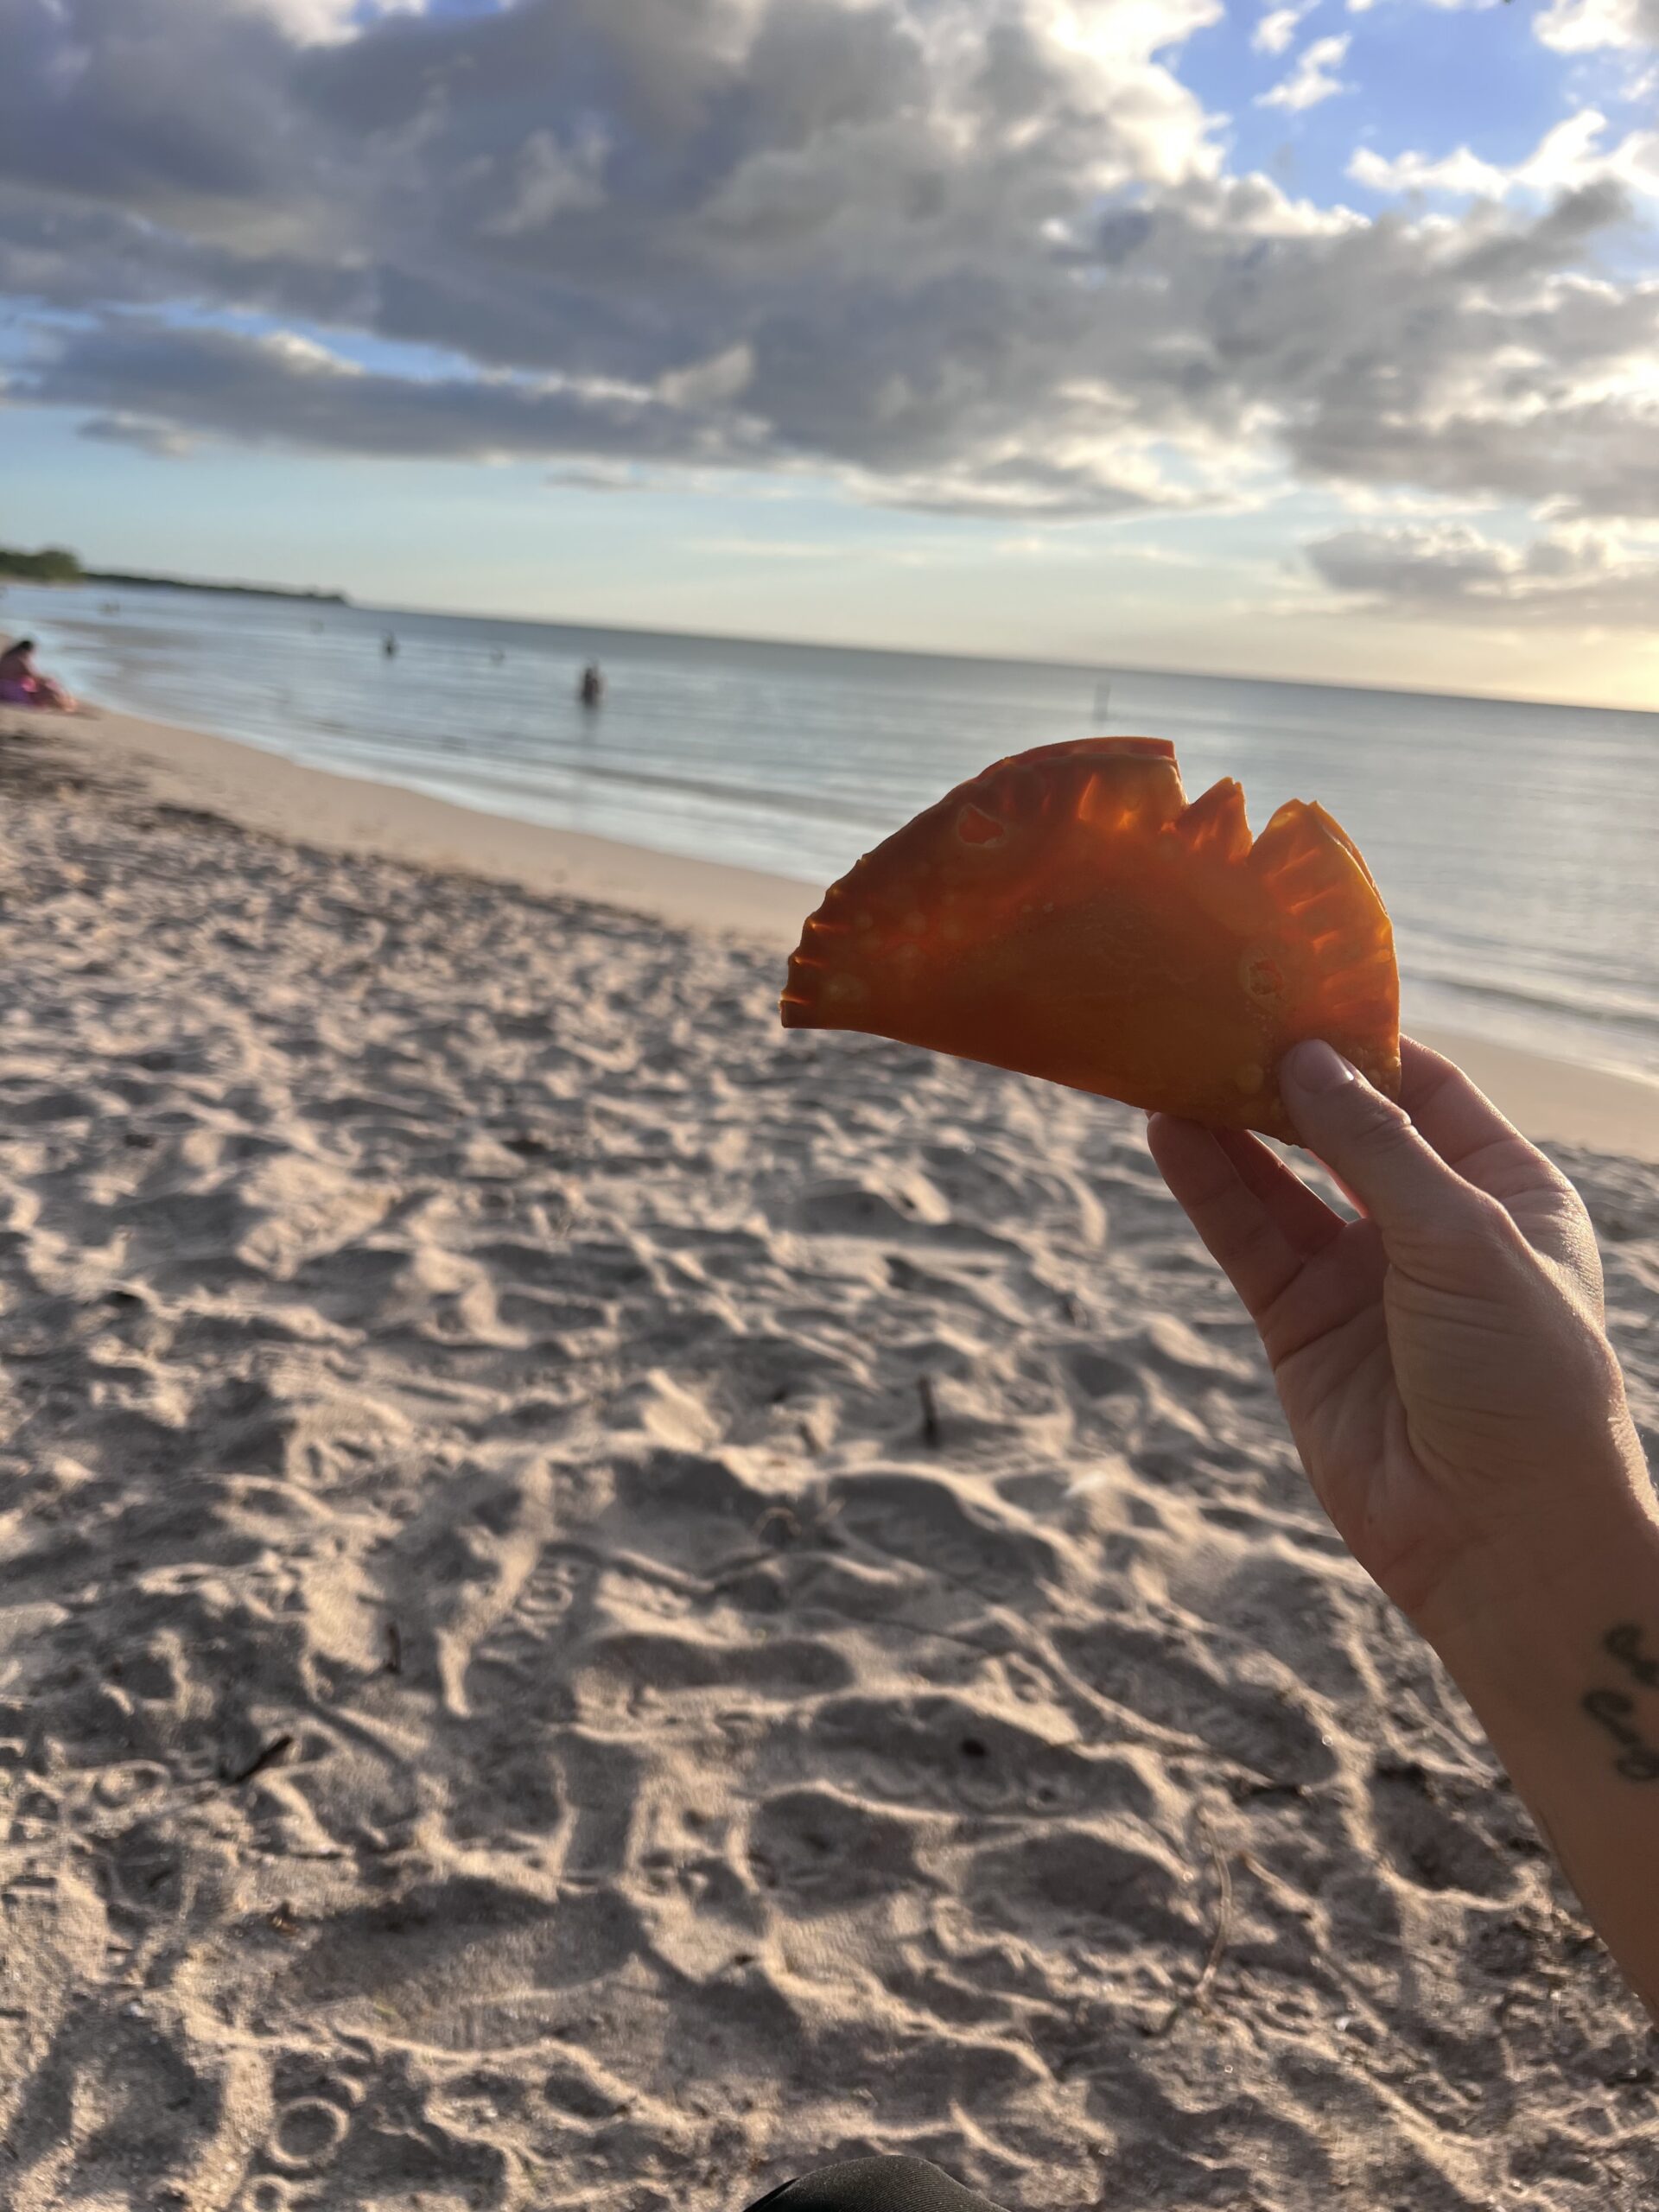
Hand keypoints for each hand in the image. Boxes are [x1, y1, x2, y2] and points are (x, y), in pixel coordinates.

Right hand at [1148, 1037, 1647, 1628]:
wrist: (1499, 1538)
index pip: (1428, 1088)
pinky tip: (1168, 1130)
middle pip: (1342, 1128)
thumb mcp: (1464, 1239)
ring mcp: (1362, 1278)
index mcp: (1506, 1193)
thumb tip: (1308, 1059)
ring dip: (1230, 1124)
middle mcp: (1431, 1227)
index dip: (1364, 1040)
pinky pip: (1248, 1240)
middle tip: (1215, 1012)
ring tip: (1170, 1057)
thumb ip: (1378, 1147)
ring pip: (1281, 1180)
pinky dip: (1208, 1186)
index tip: (1294, 987)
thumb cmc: (1522, 1378)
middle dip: (1284, 1077)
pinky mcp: (1301, 1327)